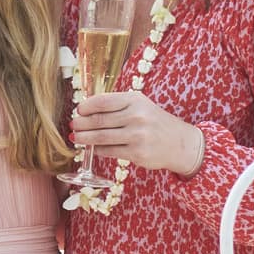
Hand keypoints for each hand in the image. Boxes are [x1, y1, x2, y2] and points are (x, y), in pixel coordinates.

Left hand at [72, 89, 205, 174]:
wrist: (180, 143)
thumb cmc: (154, 122)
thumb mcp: (140, 106)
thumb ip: (116, 105)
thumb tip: (85, 110)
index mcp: (135, 100)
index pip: (102, 101)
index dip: (86, 107)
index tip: (79, 110)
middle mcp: (136, 116)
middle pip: (98, 120)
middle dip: (81, 124)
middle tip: (73, 125)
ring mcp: (137, 135)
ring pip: (101, 137)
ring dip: (84, 138)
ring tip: (75, 137)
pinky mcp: (136, 153)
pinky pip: (109, 151)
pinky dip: (97, 149)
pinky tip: (92, 148)